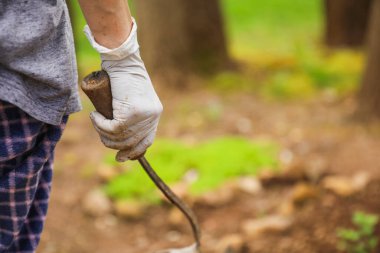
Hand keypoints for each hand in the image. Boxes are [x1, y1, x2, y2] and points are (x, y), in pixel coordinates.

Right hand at [85, 19, 162, 160]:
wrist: (122, 59)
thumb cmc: (123, 75)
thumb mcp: (132, 97)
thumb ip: (132, 113)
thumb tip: (122, 133)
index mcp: (154, 114)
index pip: (147, 141)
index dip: (133, 152)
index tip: (121, 157)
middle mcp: (152, 116)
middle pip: (132, 143)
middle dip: (114, 145)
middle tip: (103, 138)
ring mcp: (143, 115)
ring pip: (120, 137)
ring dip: (104, 134)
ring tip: (97, 121)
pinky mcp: (132, 112)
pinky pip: (112, 128)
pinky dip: (100, 125)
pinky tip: (95, 116)